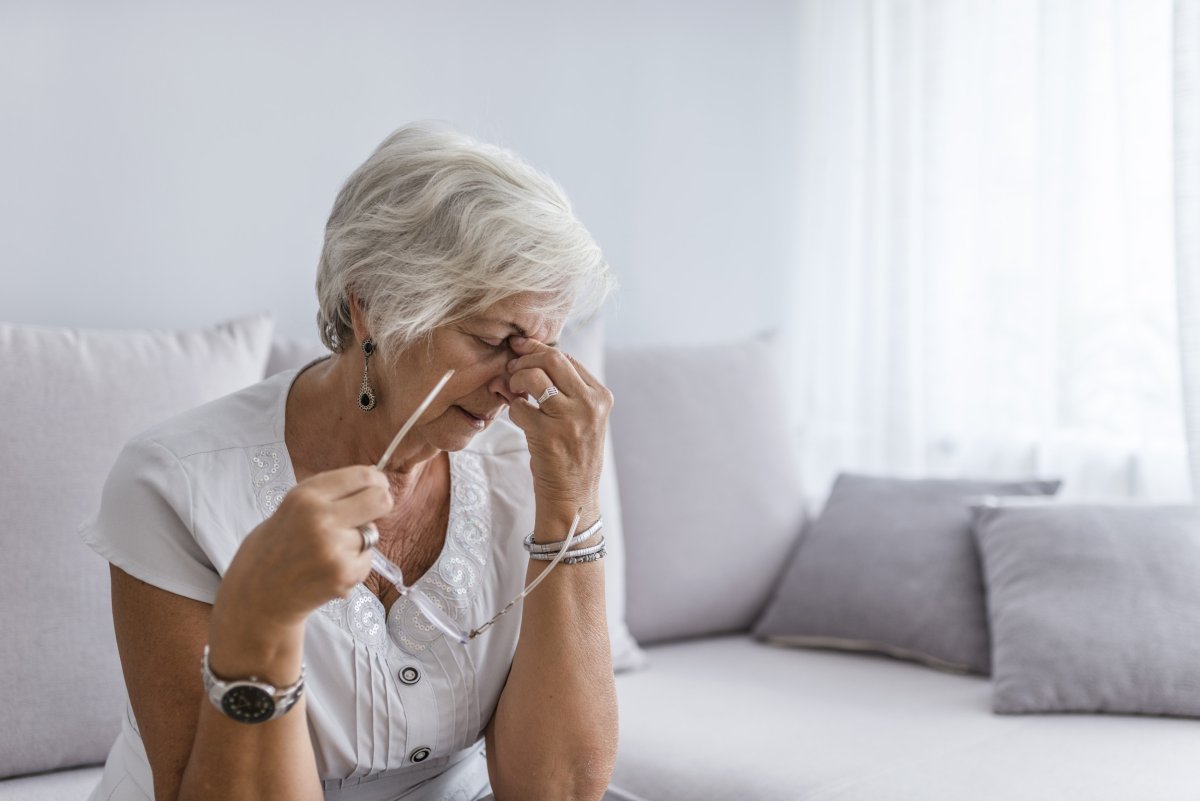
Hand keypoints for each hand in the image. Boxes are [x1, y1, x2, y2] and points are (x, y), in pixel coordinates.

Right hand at [217, 465, 392, 631]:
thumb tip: (374, 478)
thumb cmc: (276, 547)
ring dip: (358, 542)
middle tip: (371, 513)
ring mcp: (333, 548)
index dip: (377, 480)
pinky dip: (354, 565)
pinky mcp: (343, 574)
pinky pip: (367, 560)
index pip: (361, 476)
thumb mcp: (293, 507)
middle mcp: (319, 518)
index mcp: (305, 496)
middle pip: (380, 500)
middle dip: (381, 505)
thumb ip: (329, 494)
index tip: (378, 485)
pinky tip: (328, 570)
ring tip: (328, 552)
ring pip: (372, 534)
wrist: (256, 595)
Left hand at [504, 336, 612, 513]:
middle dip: (526, 358)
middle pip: (553, 359)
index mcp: (600, 396)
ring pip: (534, 376)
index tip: (521, 349)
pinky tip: (519, 418)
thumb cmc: (572, 455)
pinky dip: (512, 409)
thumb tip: (528, 356)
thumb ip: (565, 389)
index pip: (568, 358)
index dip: (540, 349)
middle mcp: (589, 404)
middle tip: (512, 368)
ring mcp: (569, 419)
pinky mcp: (548, 434)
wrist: (573, 496)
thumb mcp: (582, 418)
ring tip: (511, 390)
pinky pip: (519, 407)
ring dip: (515, 378)